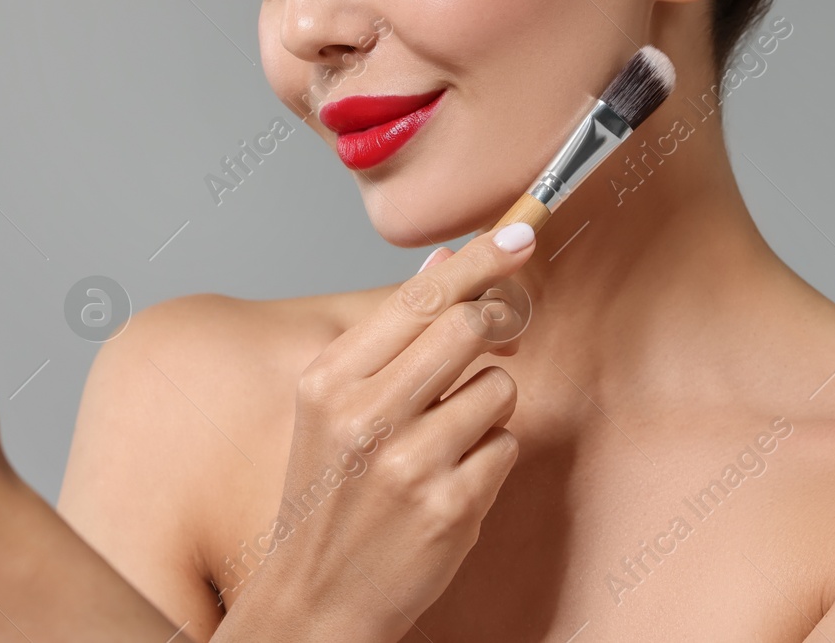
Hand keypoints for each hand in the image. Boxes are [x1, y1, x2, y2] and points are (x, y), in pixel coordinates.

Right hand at [216, 221, 536, 642]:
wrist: (314, 601)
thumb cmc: (329, 496)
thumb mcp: (333, 408)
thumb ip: (390, 336)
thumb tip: (444, 263)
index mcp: (329, 379)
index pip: (419, 296)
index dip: (480, 260)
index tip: (520, 233)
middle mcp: (365, 414)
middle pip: (468, 327)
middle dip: (493, 329)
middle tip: (496, 339)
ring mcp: (409, 462)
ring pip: (498, 388)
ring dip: (488, 408)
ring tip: (446, 441)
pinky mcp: (450, 506)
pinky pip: (506, 447)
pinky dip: (489, 459)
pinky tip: (451, 482)